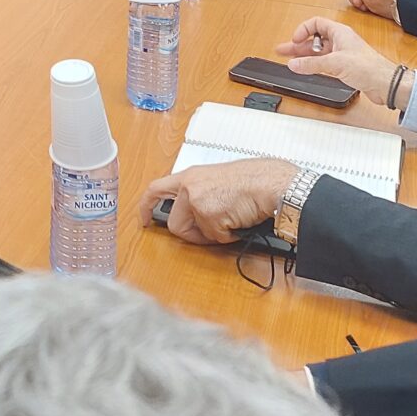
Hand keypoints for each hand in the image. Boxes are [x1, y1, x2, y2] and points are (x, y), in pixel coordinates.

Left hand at [139, 157, 298, 245]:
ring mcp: (197, 201)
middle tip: (213, 230)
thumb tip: (193, 215)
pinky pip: (215, 239)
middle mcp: (189, 187)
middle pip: (175, 225)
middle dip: (193, 234)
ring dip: (212, 234)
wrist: (271, 183)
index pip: (156, 189)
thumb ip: (199, 193)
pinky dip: (229, 236)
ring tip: (231, 220)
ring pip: (195, 235)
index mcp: (189, 176)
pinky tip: (239, 221)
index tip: (144, 220)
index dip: (146, 207)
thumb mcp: (216, 180)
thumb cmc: (253, 181)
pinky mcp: (208, 215)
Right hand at [274, 17, 400, 105]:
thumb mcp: (335, 63)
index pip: (316, 24)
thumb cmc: (369, 67)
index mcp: (339, 33)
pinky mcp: (344, 67)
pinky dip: (313, 65)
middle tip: (283, 49)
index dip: (303, 30)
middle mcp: (340, 42)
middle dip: (298, 45)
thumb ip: (311, 64)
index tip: (295, 40)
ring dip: (304, 56)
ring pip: (318, 52)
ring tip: (290, 60)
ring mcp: (342, 55)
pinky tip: (305, 69)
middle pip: (314, 39)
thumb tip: (294, 63)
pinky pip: (324, 63)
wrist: (385, 83)